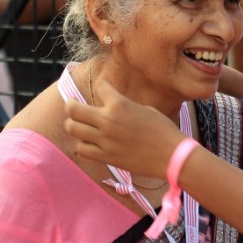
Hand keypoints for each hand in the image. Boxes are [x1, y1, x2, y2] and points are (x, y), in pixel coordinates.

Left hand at [64, 78, 183, 178]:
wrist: (171, 156)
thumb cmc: (163, 130)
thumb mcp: (144, 109)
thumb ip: (123, 106)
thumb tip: (111, 106)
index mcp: (120, 104)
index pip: (99, 86)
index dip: (101, 85)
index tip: (102, 87)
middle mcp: (108, 120)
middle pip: (73, 109)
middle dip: (70, 105)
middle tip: (73, 106)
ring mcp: (104, 140)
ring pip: (72, 129)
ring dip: (73, 125)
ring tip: (78, 125)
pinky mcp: (105, 157)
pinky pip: (81, 149)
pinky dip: (82, 145)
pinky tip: (88, 143)